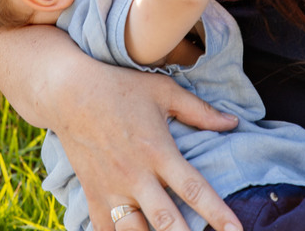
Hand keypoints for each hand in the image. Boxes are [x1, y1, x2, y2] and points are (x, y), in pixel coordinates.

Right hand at [52, 65, 242, 230]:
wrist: (68, 92)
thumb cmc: (119, 88)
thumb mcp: (163, 92)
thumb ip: (199, 111)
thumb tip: (233, 122)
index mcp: (157, 151)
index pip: (193, 189)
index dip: (217, 213)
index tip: (236, 230)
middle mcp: (136, 175)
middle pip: (165, 221)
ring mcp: (111, 188)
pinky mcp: (92, 193)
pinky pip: (103, 229)